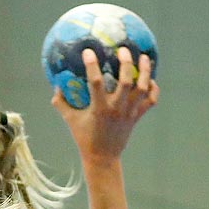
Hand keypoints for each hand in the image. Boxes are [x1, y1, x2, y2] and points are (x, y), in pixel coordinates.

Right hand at [52, 46, 156, 162]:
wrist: (102, 159)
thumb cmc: (85, 139)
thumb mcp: (71, 121)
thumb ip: (62, 104)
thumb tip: (55, 87)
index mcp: (99, 109)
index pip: (96, 82)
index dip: (92, 65)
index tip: (89, 51)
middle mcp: (116, 109)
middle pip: (126, 82)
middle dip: (126, 63)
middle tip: (124, 50)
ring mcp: (129, 113)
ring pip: (142, 88)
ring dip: (145, 72)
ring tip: (143, 58)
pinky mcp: (136, 117)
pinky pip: (150, 101)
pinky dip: (153, 89)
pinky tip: (151, 80)